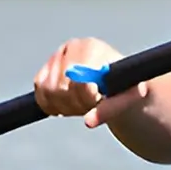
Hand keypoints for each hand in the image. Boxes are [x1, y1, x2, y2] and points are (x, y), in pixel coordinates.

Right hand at [32, 37, 151, 129]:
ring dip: (66, 106)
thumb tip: (88, 122)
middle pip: (60, 87)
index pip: (77, 77)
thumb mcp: (130, 96)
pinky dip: (52, 106)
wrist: (120, 84)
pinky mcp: (46, 70)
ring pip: (48, 92)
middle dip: (77, 103)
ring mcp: (56, 58)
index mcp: (93, 48)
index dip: (86, 97)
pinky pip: (40, 94)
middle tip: (92, 104)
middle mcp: (72, 47)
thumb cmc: (128, 88)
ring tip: (83, 104)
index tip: (97, 100)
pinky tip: (69, 104)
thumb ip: (110, 108)